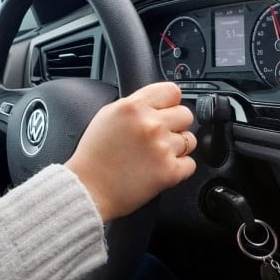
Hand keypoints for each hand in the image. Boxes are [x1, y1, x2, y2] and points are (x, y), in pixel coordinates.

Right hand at [64, 82, 195, 222]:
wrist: (88, 188)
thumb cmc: (94, 154)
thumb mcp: (107, 116)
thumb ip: (135, 105)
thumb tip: (156, 103)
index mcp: (133, 107)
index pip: (172, 91)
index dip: (169, 102)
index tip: (166, 109)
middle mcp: (150, 124)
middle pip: (185, 114)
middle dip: (175, 124)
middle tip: (159, 135)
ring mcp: (162, 148)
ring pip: (190, 140)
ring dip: (177, 146)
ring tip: (156, 154)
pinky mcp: (170, 172)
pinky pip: (190, 164)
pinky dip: (179, 167)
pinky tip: (159, 168)